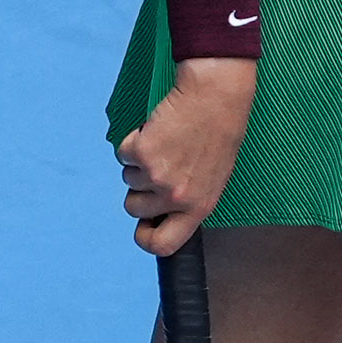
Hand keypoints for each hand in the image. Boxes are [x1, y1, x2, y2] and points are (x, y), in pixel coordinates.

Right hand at [120, 61, 251, 255]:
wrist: (215, 97)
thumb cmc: (218, 133)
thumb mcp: (212, 177)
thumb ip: (188, 199)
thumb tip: (159, 214)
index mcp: (199, 207)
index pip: (164, 245)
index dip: (146, 238)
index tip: (143, 226)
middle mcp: (177, 197)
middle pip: (134, 208)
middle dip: (138, 188)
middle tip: (158, 165)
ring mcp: (157, 176)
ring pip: (128, 178)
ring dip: (139, 161)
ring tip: (166, 142)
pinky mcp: (142, 153)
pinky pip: (123, 154)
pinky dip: (133, 140)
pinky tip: (157, 129)